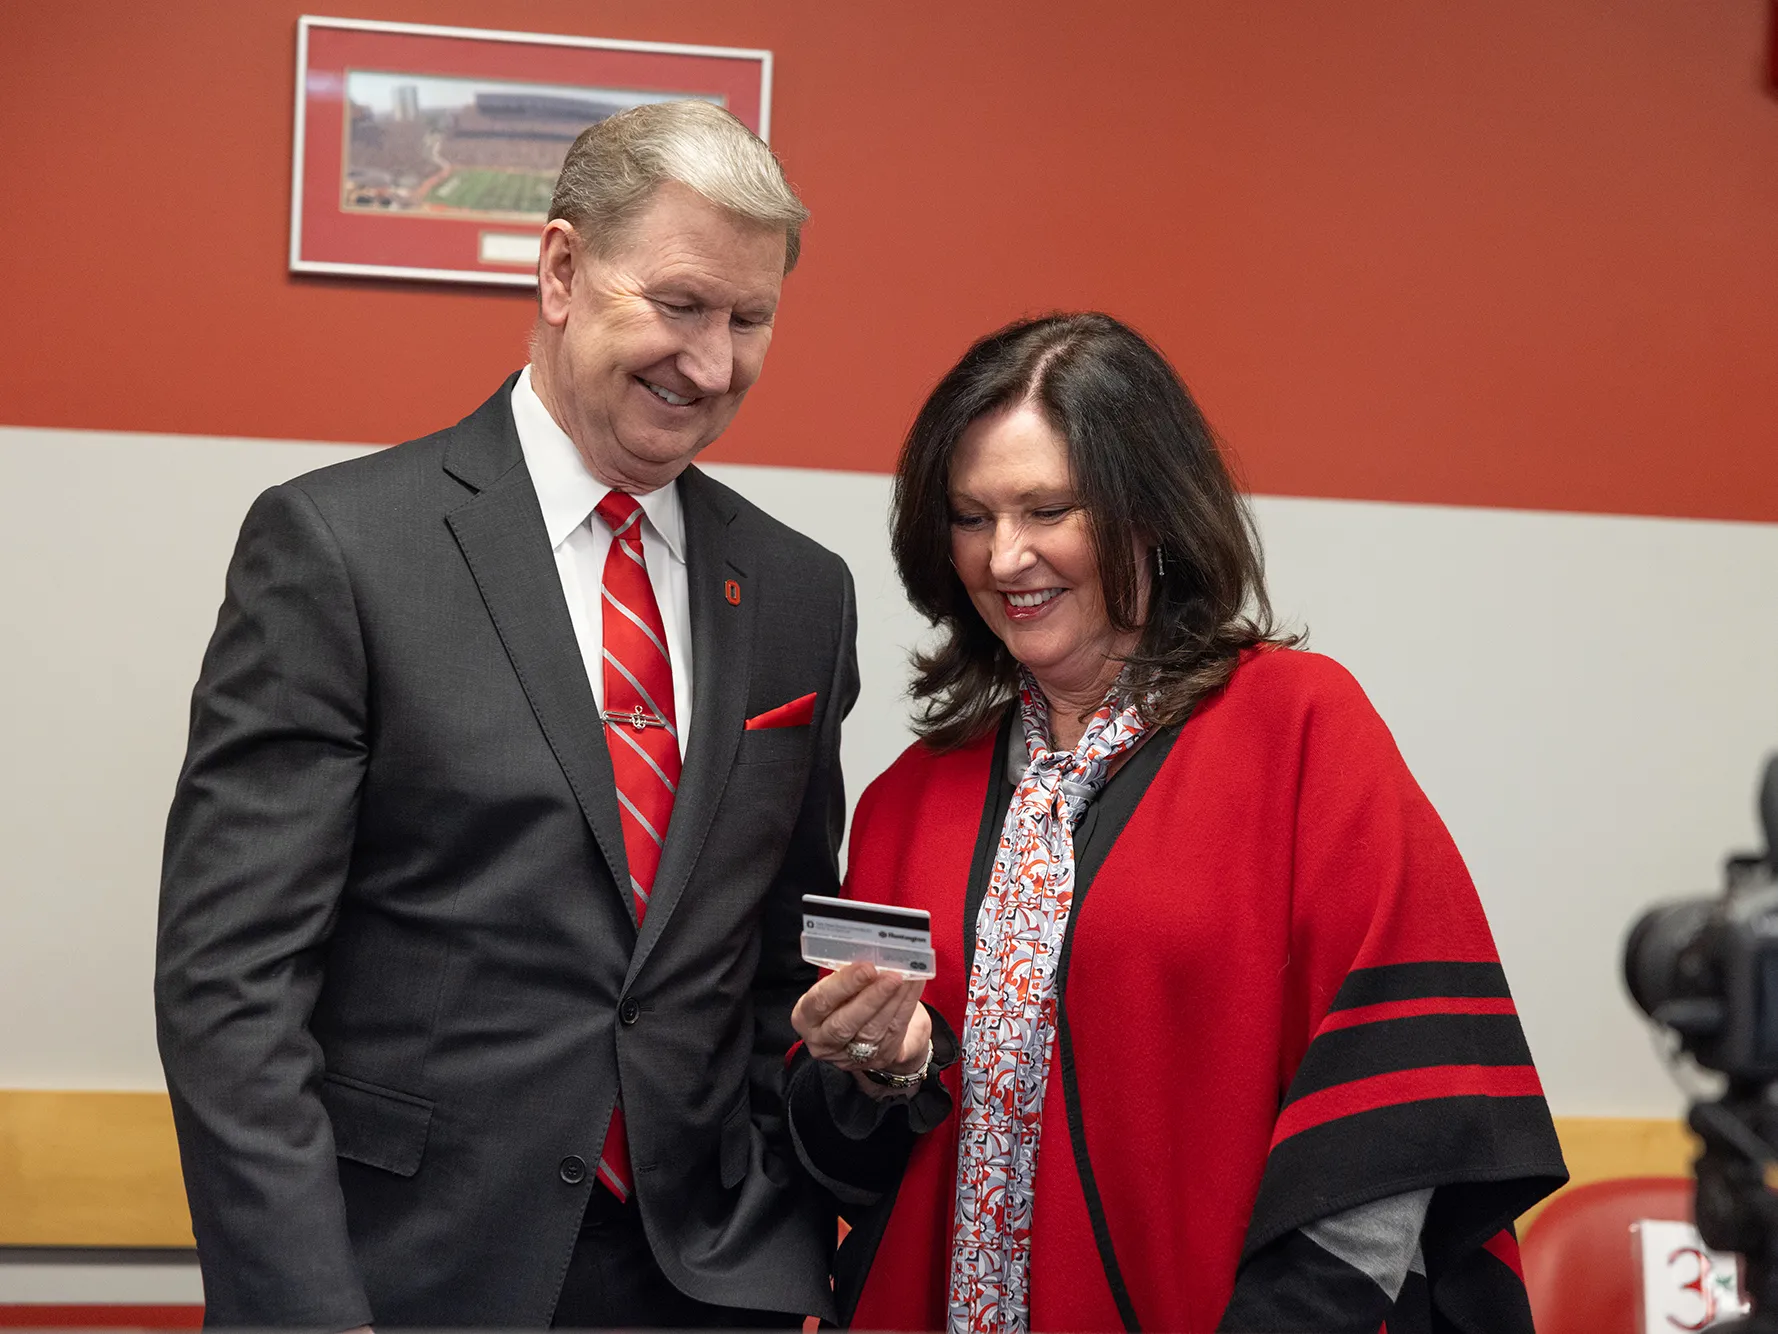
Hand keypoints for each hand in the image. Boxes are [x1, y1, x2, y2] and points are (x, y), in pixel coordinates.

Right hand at [792, 962, 930, 1097]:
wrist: (871, 1025)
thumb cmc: (849, 996)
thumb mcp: (838, 986)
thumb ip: (847, 975)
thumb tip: (870, 953)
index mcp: (806, 1017)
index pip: (820, 1002)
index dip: (843, 985)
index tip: (866, 968)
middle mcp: (823, 1041)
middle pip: (845, 1023)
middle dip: (871, 997)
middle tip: (891, 975)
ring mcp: (850, 1056)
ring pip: (872, 1030)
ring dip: (893, 1001)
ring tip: (906, 978)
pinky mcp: (878, 1059)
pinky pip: (894, 1031)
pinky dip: (906, 1005)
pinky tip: (914, 985)